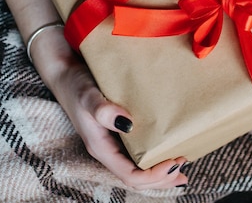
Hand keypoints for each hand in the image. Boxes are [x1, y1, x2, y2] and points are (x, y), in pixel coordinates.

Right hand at [30, 26, 188, 188]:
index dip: (153, 175)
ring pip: (138, 168)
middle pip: (137, 178)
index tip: (174, 161)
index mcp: (101, 148)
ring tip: (181, 166)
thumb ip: (103, 110)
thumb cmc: (76, 85)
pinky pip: (138, 154)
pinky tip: (168, 151)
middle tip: (184, 166)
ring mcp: (113, 143)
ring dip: (160, 172)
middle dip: (161, 178)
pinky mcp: (118, 133)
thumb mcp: (88, 95)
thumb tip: (127, 124)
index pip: (130, 175)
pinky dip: (155, 157)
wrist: (66, 73)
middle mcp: (108, 150)